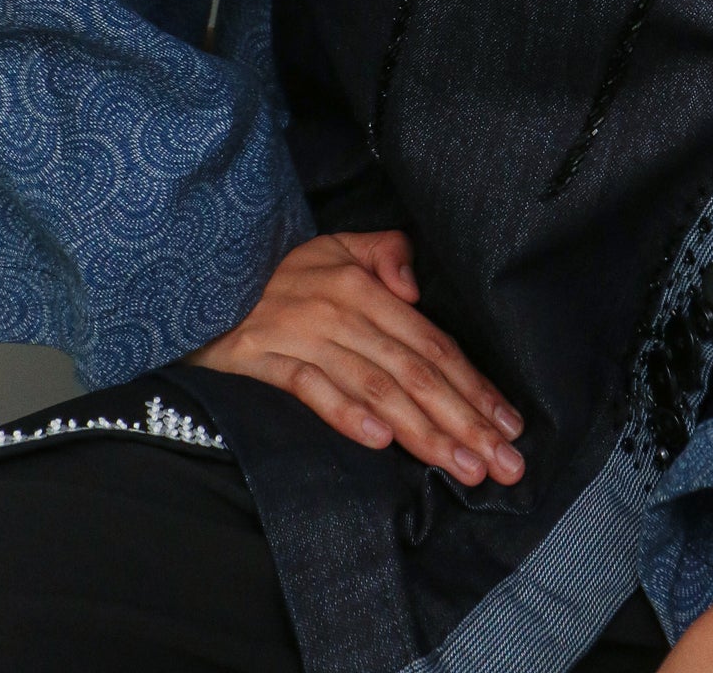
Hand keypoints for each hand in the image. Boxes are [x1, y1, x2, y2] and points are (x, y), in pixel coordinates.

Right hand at [190, 230, 524, 487]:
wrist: (204, 277)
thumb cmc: (283, 272)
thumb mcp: (338, 246)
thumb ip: (386, 253)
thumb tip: (416, 287)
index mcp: (364, 286)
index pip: (431, 342)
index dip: (472, 384)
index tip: (508, 423)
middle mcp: (341, 311)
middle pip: (414, 372)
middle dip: (464, 420)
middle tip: (502, 463)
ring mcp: (303, 337)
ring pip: (376, 388)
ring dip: (423, 431)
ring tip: (461, 466)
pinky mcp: (265, 360)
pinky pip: (312, 389)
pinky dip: (347, 414)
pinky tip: (381, 442)